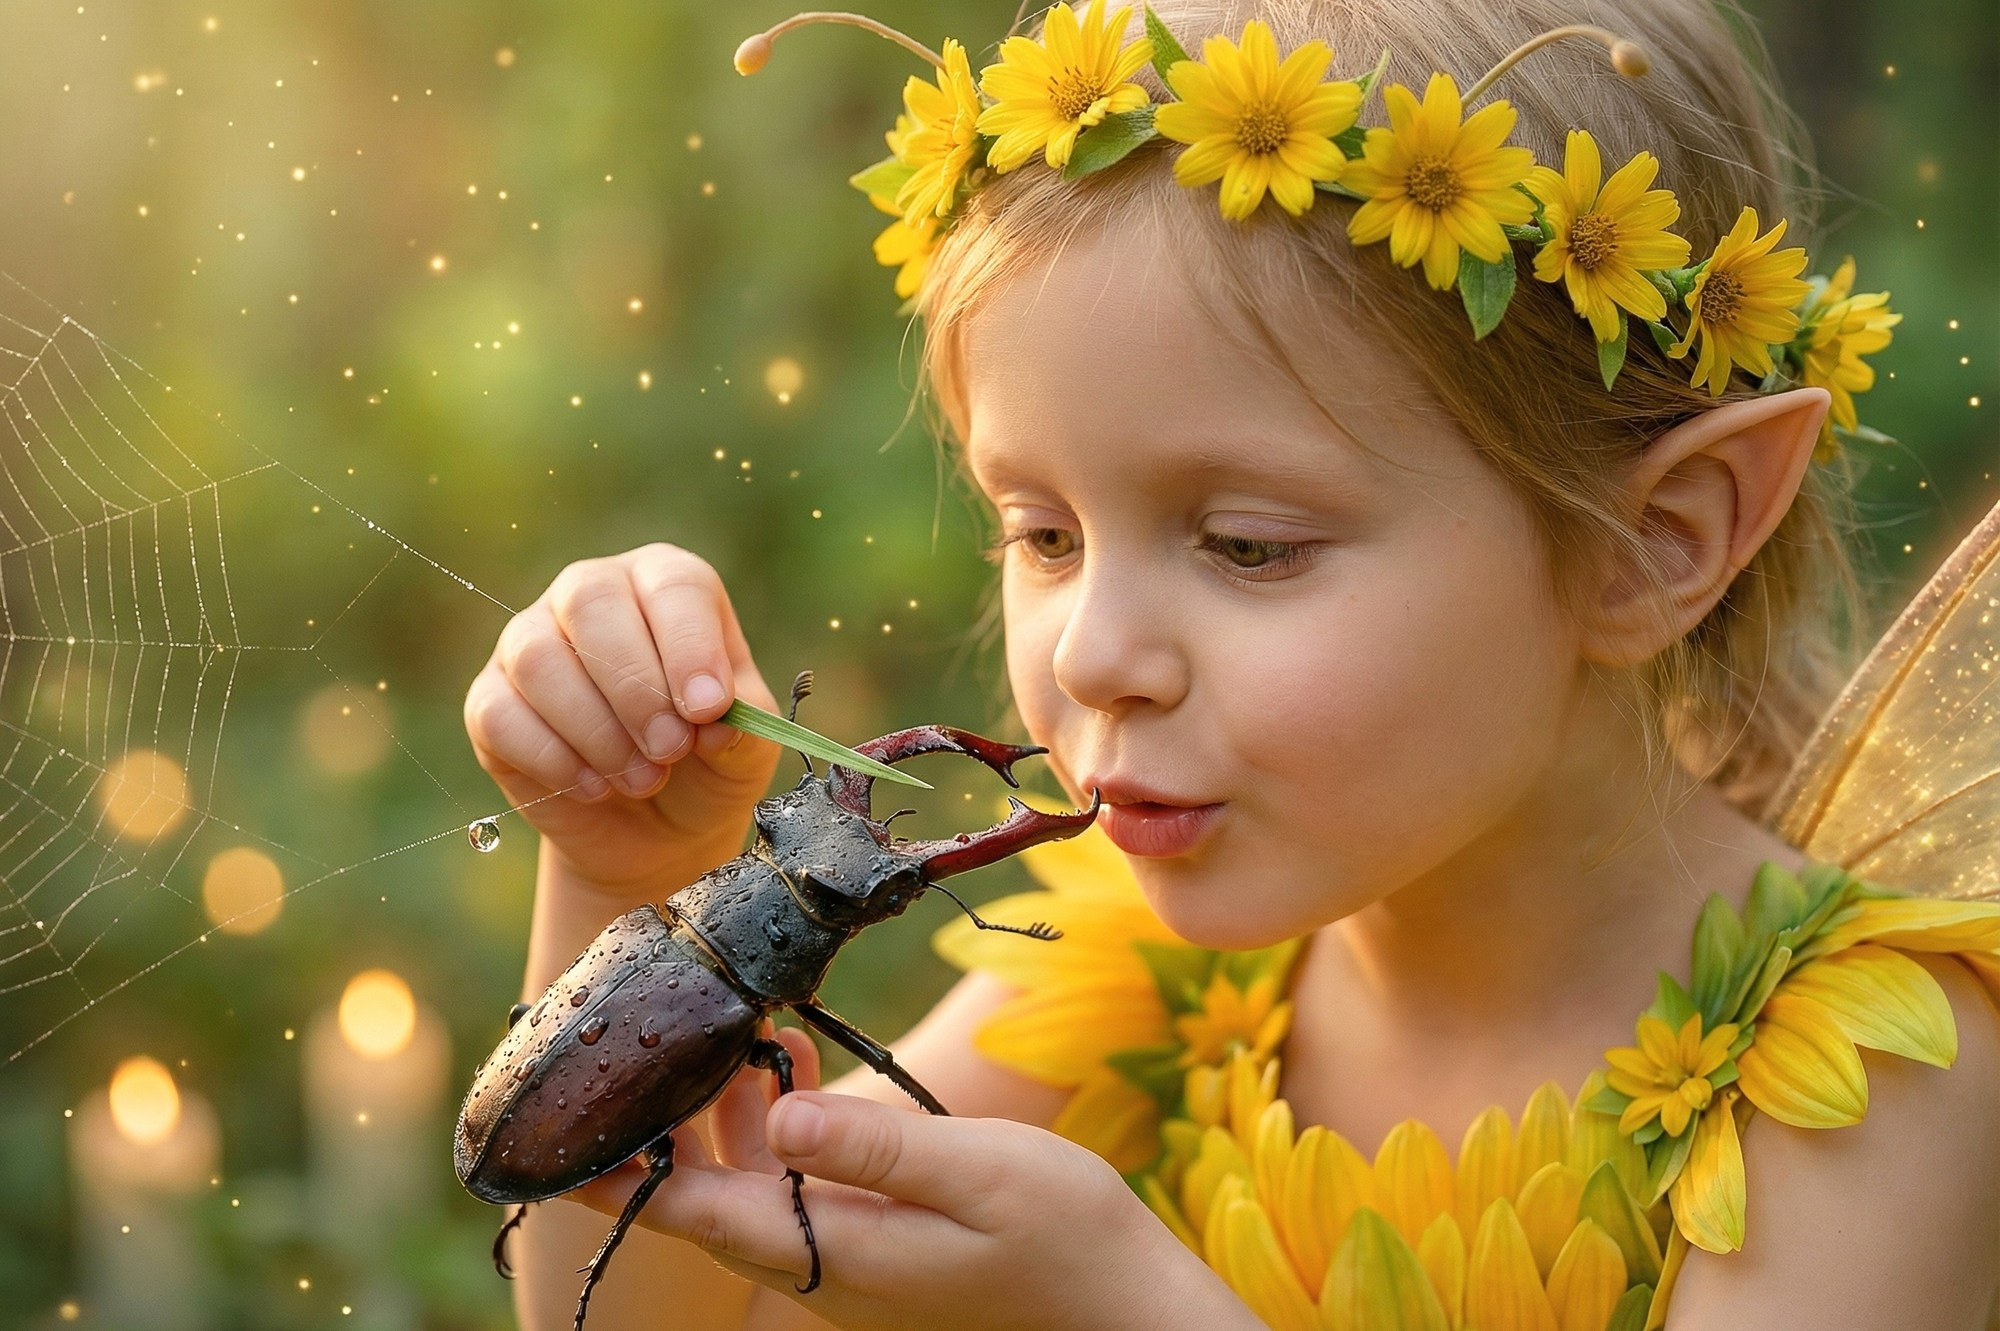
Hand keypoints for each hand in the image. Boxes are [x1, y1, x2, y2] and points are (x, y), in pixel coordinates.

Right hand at [464, 543, 784, 896]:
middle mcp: (591, 594)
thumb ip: (741, 726)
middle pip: (591, 601)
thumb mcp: (745, 749)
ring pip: (538, 658)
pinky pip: (499, 714)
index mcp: (664, 584)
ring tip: (642, 779)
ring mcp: (530, 641)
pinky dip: (554, 760)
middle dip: (636, 688)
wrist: (654, 830)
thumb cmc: (708, 765)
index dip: (689, 645)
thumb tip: (714, 720)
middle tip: (670, 750)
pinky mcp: (490, 699)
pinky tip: (596, 788)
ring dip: (597, 731)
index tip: (708, 709)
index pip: (672, 584)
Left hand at [573, 1029, 1258, 1330]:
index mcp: (831, 1253)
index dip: (617, 1177)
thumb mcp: (973, 1174)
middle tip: (632, 1037)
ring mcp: (848, 1261)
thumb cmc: (1061, 1237)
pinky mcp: (876, 1246)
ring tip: (720, 1021)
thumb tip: (777, 1112)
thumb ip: (873, 1146)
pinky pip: (802, 1182)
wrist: (1123, 1306)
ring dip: (729, 1107)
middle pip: (710, 1195)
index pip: (694, 1213)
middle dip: (665, 1120)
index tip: (547, 1144)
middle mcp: (822, 1266)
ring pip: (753, 1182)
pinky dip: (785, 1119)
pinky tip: (794, 1058)